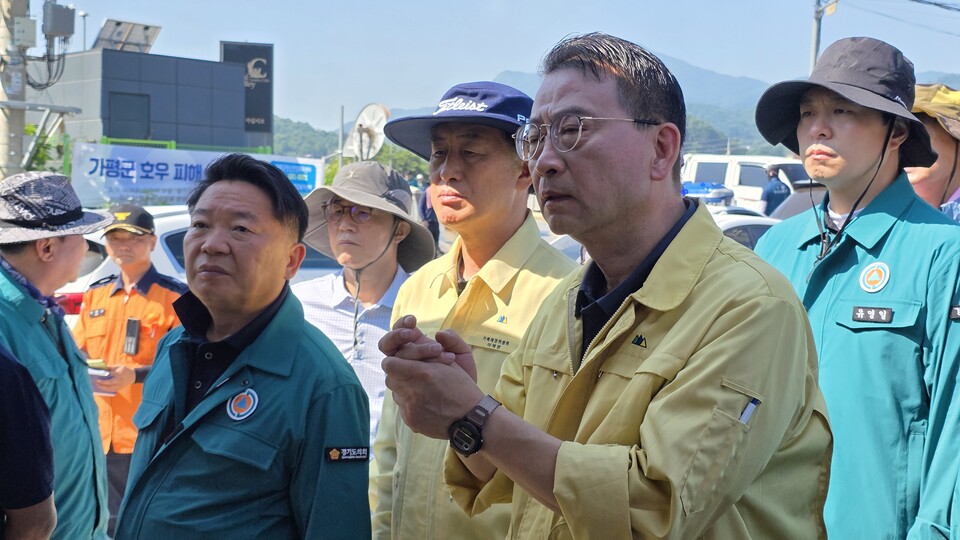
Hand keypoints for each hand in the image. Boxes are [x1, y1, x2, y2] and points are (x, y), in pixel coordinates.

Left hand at [97, 365, 135, 391]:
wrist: (133, 376)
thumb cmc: (125, 370)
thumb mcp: (118, 366)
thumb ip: (111, 367)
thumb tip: (102, 368)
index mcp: (119, 374)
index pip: (110, 375)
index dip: (103, 376)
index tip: (98, 377)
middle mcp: (119, 380)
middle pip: (109, 383)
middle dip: (102, 383)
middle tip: (96, 382)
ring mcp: (120, 385)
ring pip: (110, 388)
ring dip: (103, 387)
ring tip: (98, 385)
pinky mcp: (120, 388)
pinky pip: (112, 390)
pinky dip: (106, 389)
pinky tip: (103, 387)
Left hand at [381, 315, 482, 438]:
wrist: (470, 419)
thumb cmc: (463, 387)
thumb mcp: (451, 361)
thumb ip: (428, 347)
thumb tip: (411, 336)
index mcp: (422, 373)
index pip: (390, 363)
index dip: (396, 359)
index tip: (405, 359)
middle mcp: (412, 392)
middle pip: (390, 378)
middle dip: (400, 373)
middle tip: (415, 372)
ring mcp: (409, 409)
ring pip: (395, 393)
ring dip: (405, 387)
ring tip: (422, 387)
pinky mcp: (410, 421)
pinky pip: (402, 407)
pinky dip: (411, 402)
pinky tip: (426, 402)